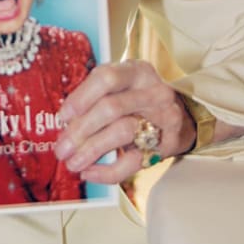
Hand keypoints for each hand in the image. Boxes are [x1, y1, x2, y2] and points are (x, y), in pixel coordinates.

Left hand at [54, 59, 195, 183]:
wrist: (182, 116)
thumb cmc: (139, 99)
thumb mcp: (123, 86)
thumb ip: (97, 96)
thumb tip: (64, 122)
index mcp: (137, 71)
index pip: (107, 78)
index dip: (81, 97)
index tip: (62, 116)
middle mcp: (153, 91)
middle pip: (111, 108)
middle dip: (81, 130)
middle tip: (61, 148)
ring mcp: (163, 117)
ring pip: (122, 132)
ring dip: (91, 150)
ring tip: (71, 162)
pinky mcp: (166, 144)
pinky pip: (133, 161)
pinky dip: (107, 171)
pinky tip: (89, 172)